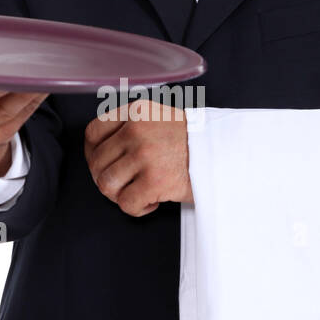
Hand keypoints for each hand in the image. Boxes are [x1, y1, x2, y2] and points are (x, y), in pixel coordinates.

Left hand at [84, 97, 192, 216]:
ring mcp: (145, 155)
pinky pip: (126, 204)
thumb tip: (101, 152)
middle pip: (97, 162)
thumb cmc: (196, 141)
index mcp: (137, 111)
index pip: (93, 132)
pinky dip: (137, 208)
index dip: (92, 153)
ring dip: (119, 195)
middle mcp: (137, 130)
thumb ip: (133, 126)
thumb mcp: (162, 118)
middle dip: (106, 179)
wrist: (228, 153)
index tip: (101, 164)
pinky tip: (153, 201)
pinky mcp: (155, 181)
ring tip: (136, 193)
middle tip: (124, 185)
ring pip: (106, 184)